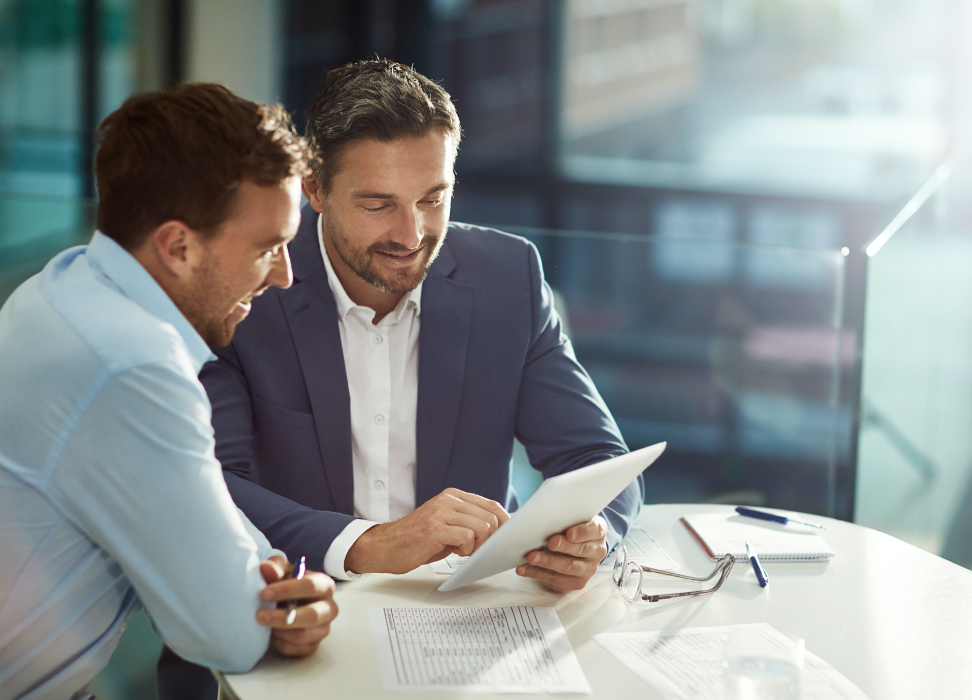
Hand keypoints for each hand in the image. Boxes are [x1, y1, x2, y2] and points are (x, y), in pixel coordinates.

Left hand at [256, 556, 338, 655]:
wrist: (285, 602)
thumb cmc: (285, 582)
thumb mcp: (280, 571)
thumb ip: (275, 568)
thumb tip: (266, 568)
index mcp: (325, 585)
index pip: (311, 586)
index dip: (287, 590)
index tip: (263, 594)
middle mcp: (329, 608)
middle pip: (312, 616)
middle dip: (282, 617)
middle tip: (259, 615)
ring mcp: (323, 629)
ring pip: (302, 636)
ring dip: (279, 631)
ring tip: (263, 624)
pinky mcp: (313, 645)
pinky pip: (296, 649)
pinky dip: (280, 643)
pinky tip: (271, 634)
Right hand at [345, 488, 509, 574]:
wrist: (384, 547)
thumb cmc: (416, 540)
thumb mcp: (445, 524)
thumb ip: (467, 522)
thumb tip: (496, 530)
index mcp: (453, 496)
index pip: (491, 505)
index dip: (504, 523)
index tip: (506, 538)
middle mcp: (448, 500)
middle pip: (491, 517)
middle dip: (492, 538)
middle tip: (479, 550)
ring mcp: (441, 512)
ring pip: (482, 527)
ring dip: (478, 545)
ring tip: (463, 551)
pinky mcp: (435, 528)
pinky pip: (467, 537)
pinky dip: (467, 549)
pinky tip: (455, 552)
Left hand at [515, 515, 607, 591]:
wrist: (577, 546)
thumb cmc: (572, 527)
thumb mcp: (573, 518)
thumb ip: (565, 516)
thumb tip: (545, 515)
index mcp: (598, 532)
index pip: (594, 530)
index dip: (583, 532)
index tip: (569, 533)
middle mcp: (596, 552)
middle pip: (581, 550)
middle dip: (564, 547)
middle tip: (550, 543)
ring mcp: (587, 569)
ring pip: (568, 567)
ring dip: (547, 562)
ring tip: (531, 557)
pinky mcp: (575, 582)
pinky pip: (556, 579)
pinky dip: (537, 573)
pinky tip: (525, 568)